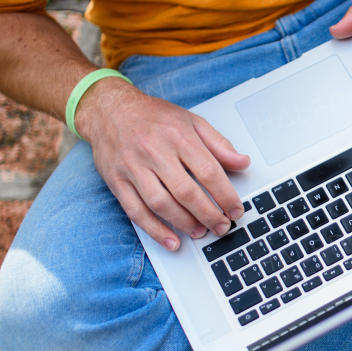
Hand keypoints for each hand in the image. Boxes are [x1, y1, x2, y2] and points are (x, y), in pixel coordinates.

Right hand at [75, 78, 249, 250]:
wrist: (108, 109)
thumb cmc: (152, 116)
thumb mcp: (191, 121)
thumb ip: (218, 144)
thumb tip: (243, 162)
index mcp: (178, 136)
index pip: (208, 171)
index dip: (226, 195)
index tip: (236, 210)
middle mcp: (154, 151)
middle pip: (186, 191)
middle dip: (208, 214)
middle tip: (222, 226)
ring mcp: (133, 167)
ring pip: (161, 203)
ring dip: (184, 223)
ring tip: (201, 232)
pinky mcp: (116, 180)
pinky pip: (135, 210)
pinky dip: (154, 229)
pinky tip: (170, 240)